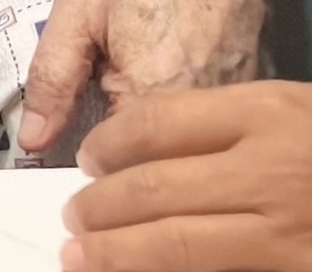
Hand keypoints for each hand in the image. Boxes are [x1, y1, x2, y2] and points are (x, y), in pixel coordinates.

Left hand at [22, 0, 283, 155]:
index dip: (83, 160)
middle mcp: (203, 116)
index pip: (110, 165)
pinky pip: (206, 124)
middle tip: (101, 93)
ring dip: (152, 130)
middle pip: (150, 164)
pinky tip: (167, 71)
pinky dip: (183, 112)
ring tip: (135, 74)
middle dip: (117, 148)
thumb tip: (32, 139)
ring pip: (181, 146)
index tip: (63, 150)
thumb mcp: (78, 9)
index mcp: (154, 99)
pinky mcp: (249, 95)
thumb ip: (52, 77)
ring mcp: (232, 108)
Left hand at [63, 83, 311, 270]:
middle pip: (157, 188)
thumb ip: (224, 120)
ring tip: (83, 257)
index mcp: (262, 112)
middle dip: (101, 206)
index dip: (106, 144)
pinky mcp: (300, 269)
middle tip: (73, 217)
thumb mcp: (291, 107)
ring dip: (117, 252)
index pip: (156, 123)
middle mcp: (269, 169)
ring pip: (177, 243)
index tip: (85, 159)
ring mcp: (286, 228)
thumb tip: (141, 142)